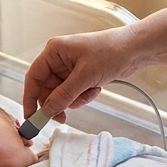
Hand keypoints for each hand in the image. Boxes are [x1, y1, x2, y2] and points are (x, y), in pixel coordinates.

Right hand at [23, 26, 142, 121]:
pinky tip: (96, 88)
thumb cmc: (110, 52)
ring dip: (75, 99)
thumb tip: (47, 111)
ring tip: (90, 92)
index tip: (31, 118)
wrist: (135, 49)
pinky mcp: (80, 75)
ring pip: (61, 94)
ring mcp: (70, 67)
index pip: (33, 77)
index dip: (30, 98)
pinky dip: (84, 95)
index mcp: (54, 51)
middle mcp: (59, 59)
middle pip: (47, 89)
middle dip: (57, 103)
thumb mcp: (85, 76)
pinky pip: (74, 93)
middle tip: (63, 117)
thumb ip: (64, 95)